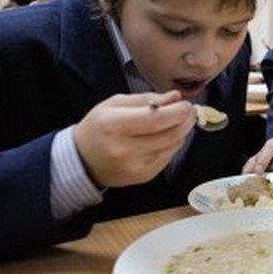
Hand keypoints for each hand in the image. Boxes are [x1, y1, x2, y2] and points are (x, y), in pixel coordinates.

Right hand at [73, 90, 195, 187]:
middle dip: (185, 120)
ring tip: (180, 120)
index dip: (177, 111)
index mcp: (113, 125)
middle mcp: (124, 149)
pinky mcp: (144, 176)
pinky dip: (173, 144)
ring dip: (182, 131)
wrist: (83, 160)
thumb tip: (175, 97)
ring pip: (172, 146)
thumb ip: (146, 99)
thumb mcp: (114, 104)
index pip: (155, 119)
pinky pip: (168, 157)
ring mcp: (135, 166)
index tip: (185, 103)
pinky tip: (168, 135)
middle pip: (169, 134)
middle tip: (189, 110)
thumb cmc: (99, 128)